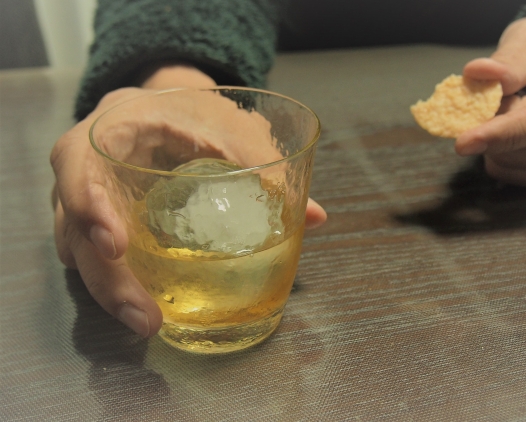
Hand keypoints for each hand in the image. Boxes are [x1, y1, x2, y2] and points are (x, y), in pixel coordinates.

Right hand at [50, 66, 326, 337]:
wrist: (168, 104)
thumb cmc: (195, 109)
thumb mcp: (229, 124)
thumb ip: (267, 165)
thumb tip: (316, 217)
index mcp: (111, 128)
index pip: (77, 166)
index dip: (89, 205)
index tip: (116, 246)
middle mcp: (85, 168)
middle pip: (73, 227)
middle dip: (108, 279)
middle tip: (147, 317)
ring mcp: (87, 199)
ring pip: (79, 253)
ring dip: (112, 292)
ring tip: (150, 321)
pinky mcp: (100, 223)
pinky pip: (93, 259)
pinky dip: (116, 284)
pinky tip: (146, 305)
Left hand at [458, 15, 525, 185]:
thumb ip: (511, 58)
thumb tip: (477, 75)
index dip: (505, 133)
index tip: (464, 142)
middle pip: (524, 145)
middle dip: (495, 121)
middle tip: (505, 92)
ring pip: (511, 162)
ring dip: (497, 136)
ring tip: (520, 106)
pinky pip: (509, 172)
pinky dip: (499, 151)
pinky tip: (518, 127)